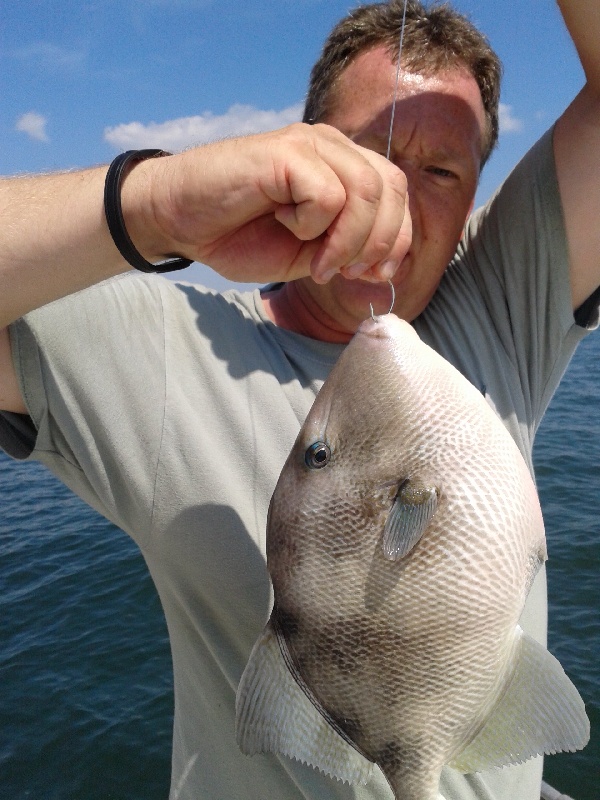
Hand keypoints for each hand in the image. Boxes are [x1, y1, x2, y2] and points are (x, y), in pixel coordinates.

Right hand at [124, 123, 411, 284]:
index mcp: (342, 167)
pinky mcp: (285, 151)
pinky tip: (283, 224)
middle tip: (341, 271)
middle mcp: (331, 147)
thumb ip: (345, 250)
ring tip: (316, 262)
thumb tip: (385, 266)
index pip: (396, 193)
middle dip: (378, 243)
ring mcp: (309, 144)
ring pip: (365, 191)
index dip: (397, 238)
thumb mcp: (306, 253)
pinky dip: (313, 225)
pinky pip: (327, 194)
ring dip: (347, 241)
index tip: (374, 273)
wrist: (179, 220)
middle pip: (391, 188)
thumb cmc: (238, 235)